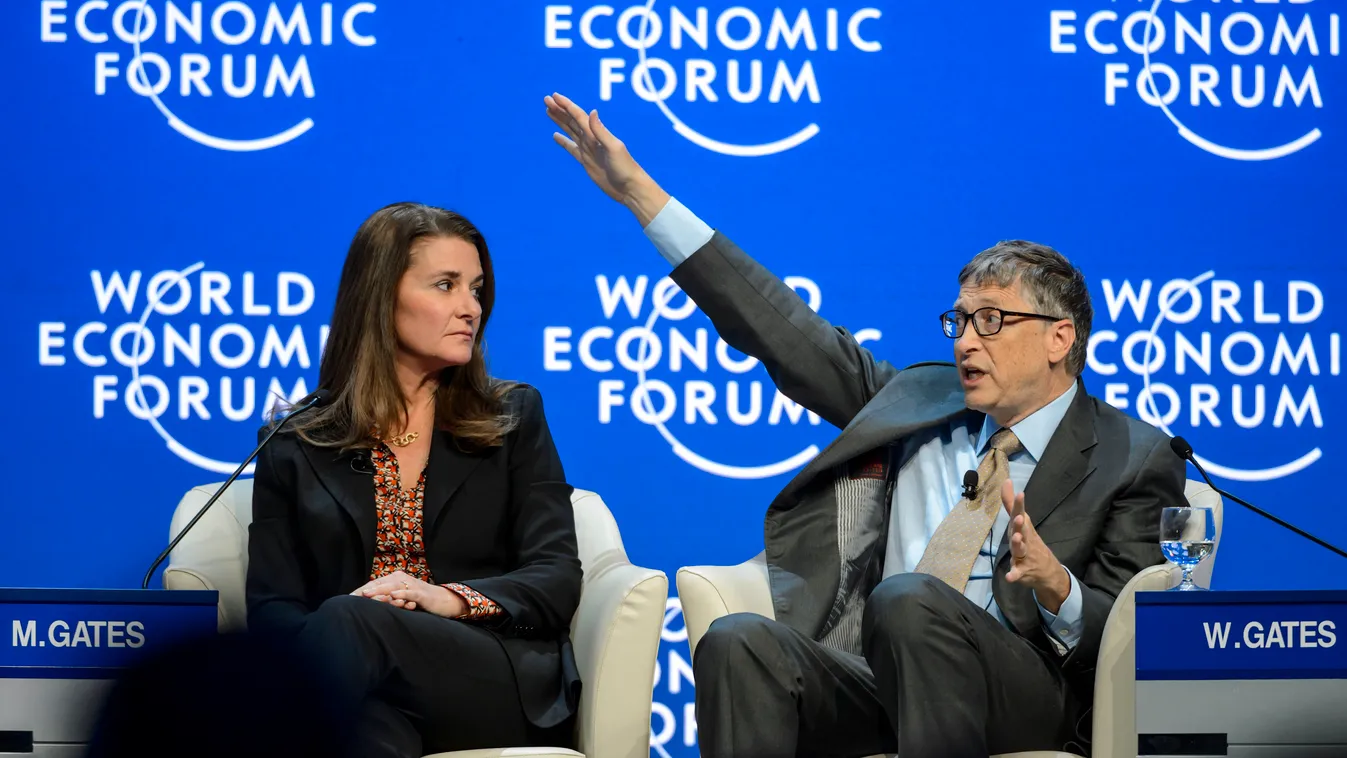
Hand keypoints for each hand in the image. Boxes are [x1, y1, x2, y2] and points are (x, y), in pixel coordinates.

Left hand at [349, 570, 466, 617]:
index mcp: (396, 580)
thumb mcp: (402, 601)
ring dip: (379, 591)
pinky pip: (409, 593)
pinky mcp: (422, 594)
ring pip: (392, 586)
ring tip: (366, 595)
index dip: (361, 591)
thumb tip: (369, 607)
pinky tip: (393, 596)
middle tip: (351, 597)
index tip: (347, 599)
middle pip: (380, 584)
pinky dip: (401, 594)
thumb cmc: (422, 602)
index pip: (375, 584)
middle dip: (365, 591)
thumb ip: (388, 601)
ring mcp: (412, 586)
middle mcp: (402, 579)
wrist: (445, 601)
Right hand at [544, 92, 669, 224]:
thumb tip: (592, 112)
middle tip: (546, 99)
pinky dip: (563, 141)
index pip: (578, 115)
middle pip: (571, 120)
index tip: (554, 96)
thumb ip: (601, 131)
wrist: (629, 187)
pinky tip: (555, 136)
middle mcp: (591, 139)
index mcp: (596, 134)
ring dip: (560, 121)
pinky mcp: (586, 161)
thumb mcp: (613, 148)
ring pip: (570, 131)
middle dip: (559, 110)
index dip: (566, 105)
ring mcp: (588, 150)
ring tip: (549, 111)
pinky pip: (571, 148)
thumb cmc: (625, 167)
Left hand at [1001, 479, 1070, 612]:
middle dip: (1020, 524)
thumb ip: (1010, 503)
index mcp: (1023, 528)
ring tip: (1016, 539)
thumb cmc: (1030, 541)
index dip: (1019, 505)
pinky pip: (1017, 573)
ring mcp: (1025, 555)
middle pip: (1022, 531)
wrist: (1048, 571)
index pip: (1020, 514)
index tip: (1020, 493)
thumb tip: (1006, 481)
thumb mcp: (1020, 522)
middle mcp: (1025, 540)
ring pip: (1020, 550)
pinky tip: (1009, 577)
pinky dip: (1014, 575)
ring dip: (1018, 544)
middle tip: (1020, 517)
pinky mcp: (1023, 570)